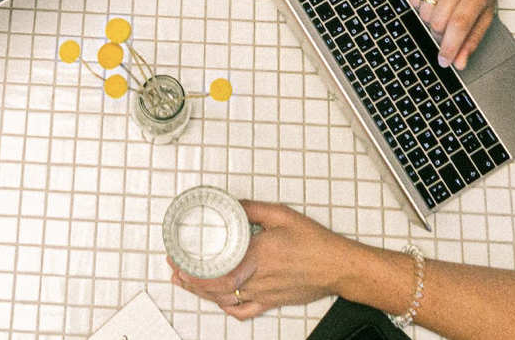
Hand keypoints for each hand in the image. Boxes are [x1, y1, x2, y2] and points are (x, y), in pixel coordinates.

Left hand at [169, 201, 354, 320]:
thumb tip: (233, 203)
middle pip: (214, 289)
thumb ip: (253, 208)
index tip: (177, 259)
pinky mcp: (271, 302)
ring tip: (187, 284)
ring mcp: (263, 294)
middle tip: (175, 270)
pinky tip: (218, 301)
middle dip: (189, 281)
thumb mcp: (282, 215)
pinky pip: (243, 311)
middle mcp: (257, 280)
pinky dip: (227, 308)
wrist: (338, 266)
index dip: (191, 269)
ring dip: (202, 294)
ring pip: (225, 301)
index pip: (215, 272)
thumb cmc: (316, 244)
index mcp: (256, 257)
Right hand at [409, 0, 504, 68]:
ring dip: (430, 17)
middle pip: (437, 22)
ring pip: (423, 13)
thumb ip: (473, 39)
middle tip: (449, 23)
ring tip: (443, 6)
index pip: (458, 26)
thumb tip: (459, 63)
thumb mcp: (486, 12)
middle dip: (440, 31)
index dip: (449, 47)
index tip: (443, 61)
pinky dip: (419, 4)